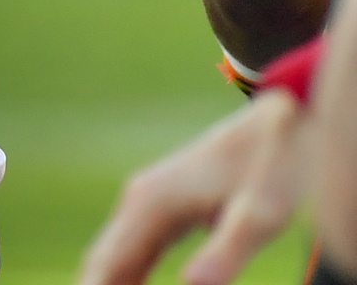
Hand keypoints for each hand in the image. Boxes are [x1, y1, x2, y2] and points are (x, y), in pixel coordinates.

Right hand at [78, 89, 312, 284]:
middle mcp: (140, 199)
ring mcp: (149, 199)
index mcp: (151, 204)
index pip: (107, 263)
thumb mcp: (261, 215)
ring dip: (108, 283)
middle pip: (102, 259)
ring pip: (115, 253)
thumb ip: (225, 254)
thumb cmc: (276, 165)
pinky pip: (134, 247)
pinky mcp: (164, 204)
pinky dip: (126, 274)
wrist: (283, 116)